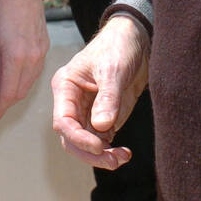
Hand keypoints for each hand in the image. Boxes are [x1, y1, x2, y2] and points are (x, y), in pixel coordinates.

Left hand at [0, 0, 48, 122]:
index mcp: (16, 57)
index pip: (9, 94)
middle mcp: (33, 58)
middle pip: (21, 92)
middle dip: (8, 103)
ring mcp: (41, 52)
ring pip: (30, 82)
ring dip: (17, 91)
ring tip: (2, 93)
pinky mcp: (45, 45)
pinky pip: (35, 70)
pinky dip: (25, 79)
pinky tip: (14, 76)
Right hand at [52, 15, 149, 169]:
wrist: (137, 39)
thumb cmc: (118, 46)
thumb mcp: (113, 69)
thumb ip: (107, 98)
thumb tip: (101, 127)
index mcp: (66, 87)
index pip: (63, 121)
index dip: (78, 138)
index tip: (99, 147)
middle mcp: (72, 102)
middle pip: (71, 138)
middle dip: (89, 153)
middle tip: (111, 161)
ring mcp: (87, 111)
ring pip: (86, 143)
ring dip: (102, 156)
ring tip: (122, 158)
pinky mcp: (104, 117)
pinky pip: (101, 140)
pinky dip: (111, 150)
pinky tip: (124, 153)